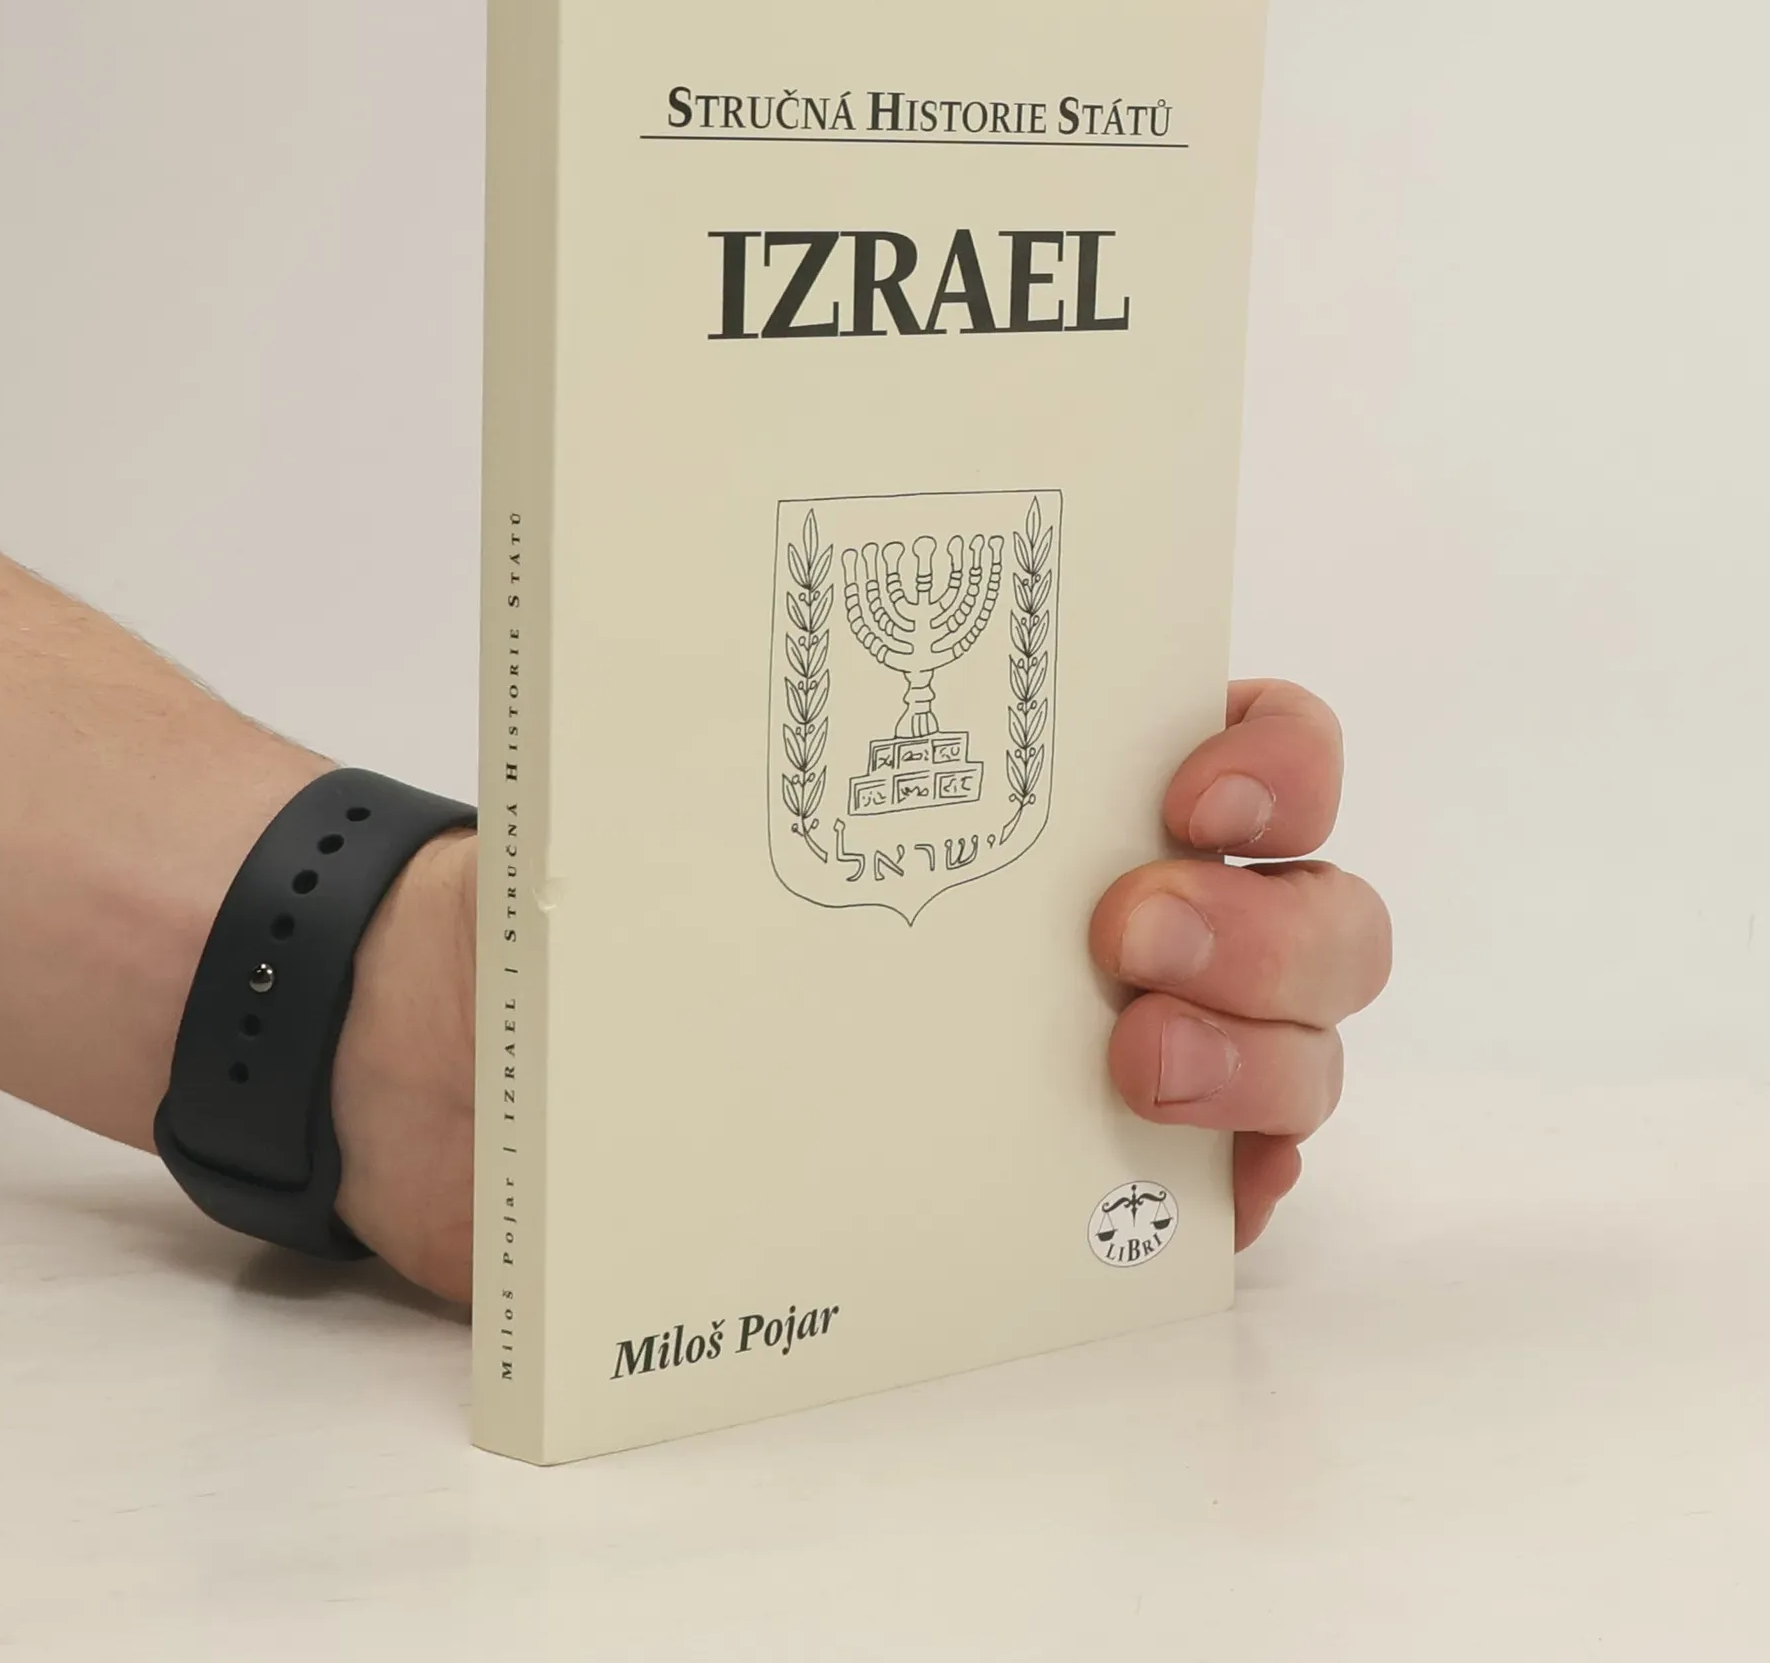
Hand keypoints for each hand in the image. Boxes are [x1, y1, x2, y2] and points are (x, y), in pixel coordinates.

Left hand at [332, 679, 1389, 1300]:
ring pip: (1297, 1056)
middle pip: (1317, 915)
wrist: (453, 1072)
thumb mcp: (661, 769)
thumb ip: (742, 698)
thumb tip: (769, 568)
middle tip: (1123, 932)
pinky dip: (1229, 1189)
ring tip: (1128, 1066)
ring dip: (1265, 1059)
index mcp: (1042, 792)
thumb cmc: (583, 896)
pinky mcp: (1054, 1196)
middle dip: (1271, 925)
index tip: (1188, 789)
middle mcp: (1105, 915)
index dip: (1278, 763)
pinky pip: (1207, 1202)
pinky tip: (1183, 1192)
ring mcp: (1098, 1060)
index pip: (1253, 750)